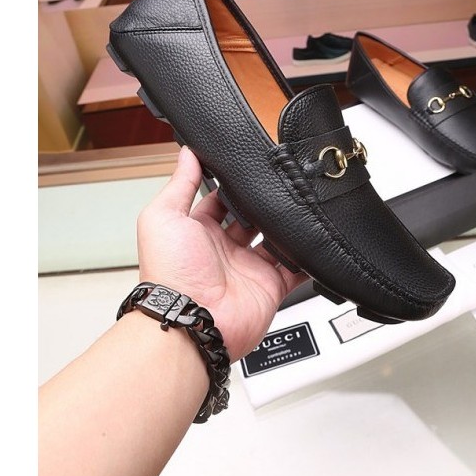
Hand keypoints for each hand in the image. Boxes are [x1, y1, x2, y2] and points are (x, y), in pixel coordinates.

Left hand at [136, 146, 307, 360]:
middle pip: (251, 219)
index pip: (219, 200)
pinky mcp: (270, 288)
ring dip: (286, 227)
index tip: (248, 169)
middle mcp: (224, 251)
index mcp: (197, 233)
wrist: (192, 321)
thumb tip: (187, 154)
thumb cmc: (169, 274)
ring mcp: (249, 270)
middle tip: (278, 187)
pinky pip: (296, 270)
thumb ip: (179, 184)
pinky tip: (313, 241)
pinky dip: (306, 259)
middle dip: (263, 205)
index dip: (233, 186)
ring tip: (297, 207)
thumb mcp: (163, 217)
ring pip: (276, 241)